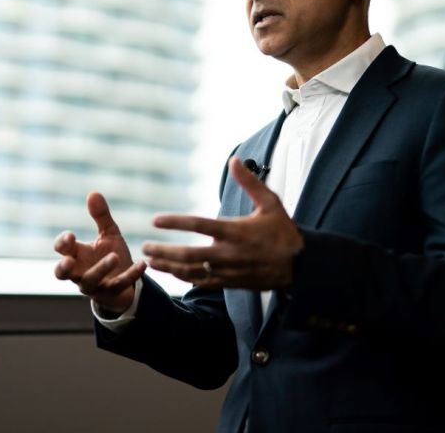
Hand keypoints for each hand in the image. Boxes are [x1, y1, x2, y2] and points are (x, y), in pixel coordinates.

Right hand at [53, 192, 145, 313]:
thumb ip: (101, 216)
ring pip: (90, 281)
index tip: (71, 236)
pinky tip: (143, 263)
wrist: (127, 280)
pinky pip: (119, 285)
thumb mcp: (108, 234)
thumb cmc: (110, 254)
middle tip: (69, 260)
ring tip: (114, 256)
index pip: (61, 250)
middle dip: (63, 268)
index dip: (62, 243)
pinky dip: (132, 274)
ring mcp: (95, 285)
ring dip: (101, 269)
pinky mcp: (112, 293)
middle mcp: (79, 272)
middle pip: (61, 273)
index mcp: (76, 255)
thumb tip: (93, 193)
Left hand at [143, 157, 303, 289]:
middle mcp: (229, 253)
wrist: (300, 265)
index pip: (199, 225)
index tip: (155, 220)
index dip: (175, 222)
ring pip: (192, 272)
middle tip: (145, 246)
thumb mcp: (270, 203)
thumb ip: (249, 182)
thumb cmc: (283, 231)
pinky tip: (172, 272)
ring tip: (151, 260)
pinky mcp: (231, 283)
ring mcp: (229, 271)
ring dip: (169, 267)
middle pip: (189, 255)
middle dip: (164, 251)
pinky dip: (184, 278)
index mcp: (236, 231)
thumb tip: (234, 159)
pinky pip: (203, 283)